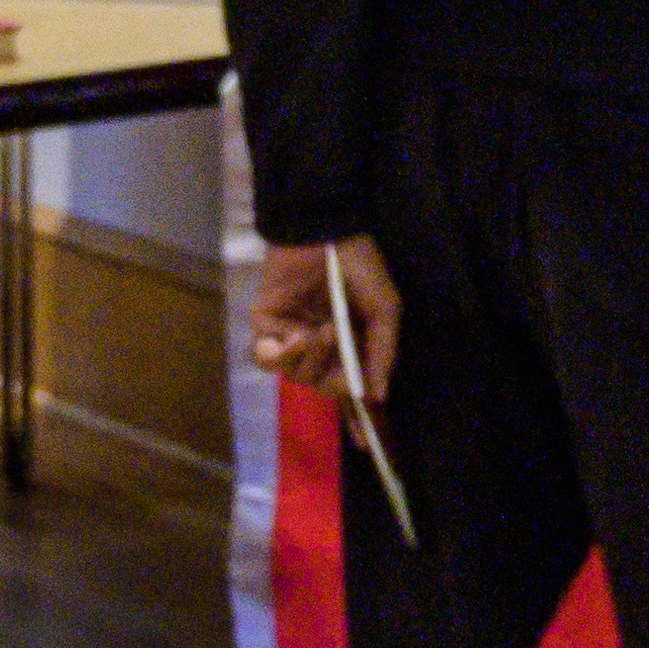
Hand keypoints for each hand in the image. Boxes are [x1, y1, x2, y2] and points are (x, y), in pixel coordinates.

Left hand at [251, 235, 400, 401]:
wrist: (322, 232)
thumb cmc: (358, 266)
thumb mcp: (383, 309)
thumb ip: (381, 353)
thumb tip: (377, 396)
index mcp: (350, 343)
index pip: (348, 383)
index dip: (352, 399)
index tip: (358, 415)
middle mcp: (321, 344)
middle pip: (321, 385)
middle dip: (331, 377)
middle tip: (337, 346)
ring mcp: (292, 335)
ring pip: (295, 375)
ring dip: (309, 359)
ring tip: (317, 332)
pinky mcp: (267, 325)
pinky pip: (264, 358)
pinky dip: (278, 356)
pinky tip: (294, 337)